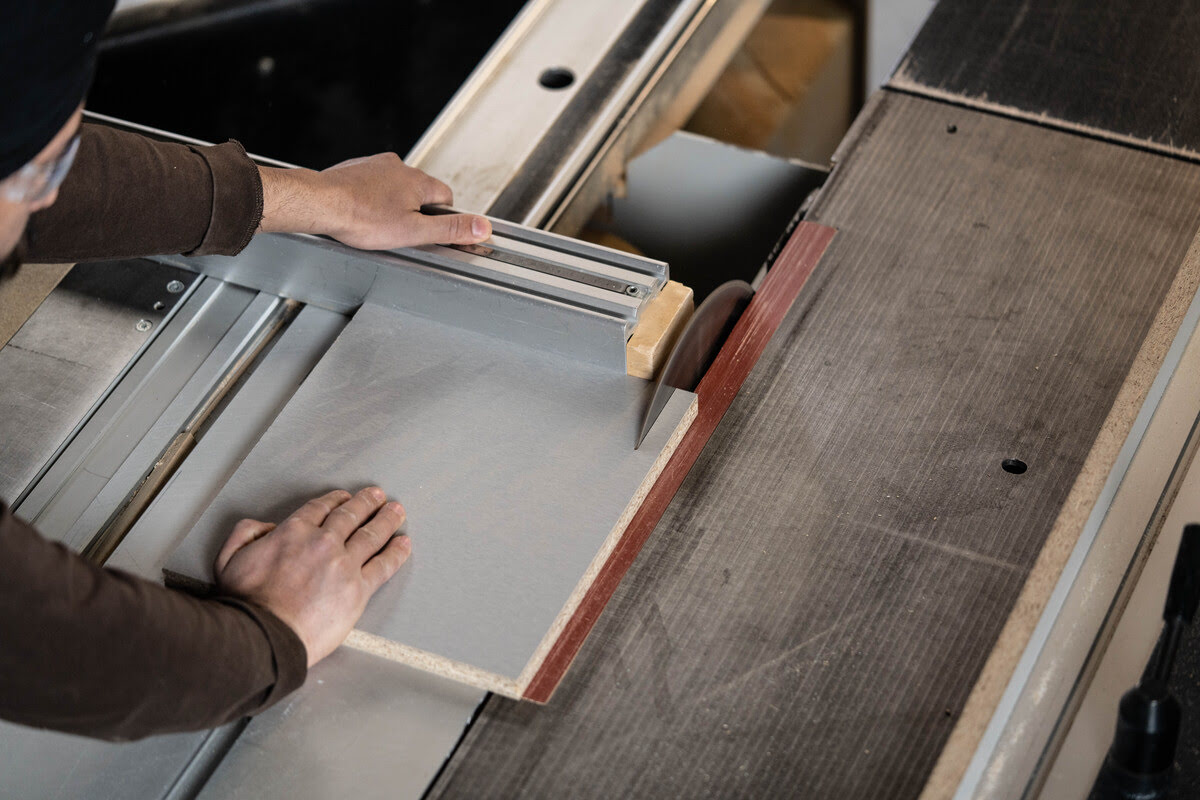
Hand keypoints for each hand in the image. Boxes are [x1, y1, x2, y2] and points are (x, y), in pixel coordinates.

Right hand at [213, 487, 410, 667]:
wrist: (264, 635)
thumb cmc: (245, 604)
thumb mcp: (229, 559)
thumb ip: (245, 534)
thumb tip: (264, 527)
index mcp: (293, 532)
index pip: (319, 509)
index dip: (334, 501)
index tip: (343, 497)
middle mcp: (322, 542)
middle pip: (350, 516)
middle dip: (365, 503)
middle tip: (377, 495)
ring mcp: (343, 565)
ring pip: (371, 534)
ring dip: (385, 520)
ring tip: (395, 511)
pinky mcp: (358, 589)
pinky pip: (383, 565)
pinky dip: (396, 552)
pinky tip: (404, 544)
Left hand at [257, 153, 491, 248]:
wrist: (320, 203)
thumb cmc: (361, 217)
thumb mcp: (414, 231)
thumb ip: (450, 229)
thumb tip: (483, 227)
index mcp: (418, 181)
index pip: (446, 197)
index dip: (441, 217)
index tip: (431, 230)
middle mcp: (398, 167)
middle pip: (420, 191)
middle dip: (414, 211)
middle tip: (400, 231)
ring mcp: (374, 165)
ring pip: (394, 187)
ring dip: (391, 203)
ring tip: (377, 224)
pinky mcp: (354, 169)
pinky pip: (371, 184)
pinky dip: (370, 197)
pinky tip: (361, 213)